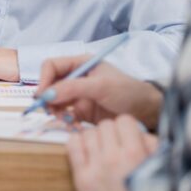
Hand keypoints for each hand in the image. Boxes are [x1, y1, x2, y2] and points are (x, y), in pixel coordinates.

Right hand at [38, 56, 162, 127]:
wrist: (147, 113)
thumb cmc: (127, 92)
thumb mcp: (101, 86)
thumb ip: (73, 88)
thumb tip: (46, 94)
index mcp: (80, 64)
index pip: (51, 66)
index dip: (44, 79)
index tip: (43, 95)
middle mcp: (75, 78)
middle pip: (50, 85)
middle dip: (48, 98)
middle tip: (50, 111)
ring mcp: (77, 95)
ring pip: (54, 101)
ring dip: (55, 111)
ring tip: (65, 120)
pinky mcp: (80, 111)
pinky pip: (64, 115)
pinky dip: (64, 121)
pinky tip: (73, 126)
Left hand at [68, 115, 158, 190]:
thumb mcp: (162, 172)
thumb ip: (153, 149)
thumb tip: (140, 133)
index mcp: (136, 156)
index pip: (124, 121)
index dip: (127, 128)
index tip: (128, 137)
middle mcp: (113, 159)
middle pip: (105, 125)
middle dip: (111, 133)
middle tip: (116, 145)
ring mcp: (95, 168)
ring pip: (88, 133)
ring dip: (95, 139)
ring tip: (102, 151)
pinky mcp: (81, 179)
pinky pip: (72, 146)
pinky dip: (78, 144)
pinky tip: (87, 152)